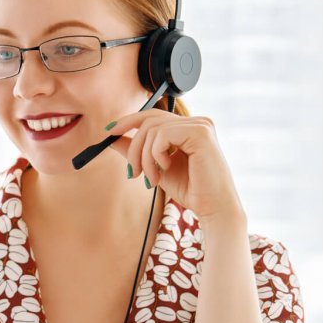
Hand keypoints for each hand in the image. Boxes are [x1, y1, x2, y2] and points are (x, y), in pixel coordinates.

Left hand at [106, 109, 245, 225]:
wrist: (212, 207)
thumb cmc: (190, 189)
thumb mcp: (155, 167)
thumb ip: (137, 151)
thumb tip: (112, 137)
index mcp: (188, 128)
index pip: (152, 115)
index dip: (128, 121)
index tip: (110, 132)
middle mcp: (196, 122)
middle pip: (149, 120)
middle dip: (134, 147)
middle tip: (133, 173)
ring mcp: (200, 125)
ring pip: (152, 129)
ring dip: (144, 157)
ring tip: (151, 179)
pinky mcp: (200, 132)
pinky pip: (162, 134)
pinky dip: (156, 154)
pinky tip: (166, 168)